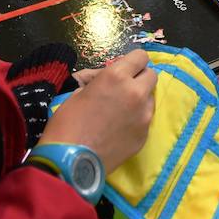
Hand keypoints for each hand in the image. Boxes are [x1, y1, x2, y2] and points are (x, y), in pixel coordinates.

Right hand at [39, 49, 156, 172]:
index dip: (133, 62)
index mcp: (117, 77)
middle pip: (152, 76)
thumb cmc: (67, 122)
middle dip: (140, 78)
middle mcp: (136, 92)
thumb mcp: (78, 91)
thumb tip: (106, 76)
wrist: (71, 161)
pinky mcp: (144, 135)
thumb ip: (99, 80)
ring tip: (121, 112)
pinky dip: (136, 120)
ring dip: (140, 99)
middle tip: (124, 89)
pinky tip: (119, 129)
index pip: (140, 57)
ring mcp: (143, 116)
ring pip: (150, 98)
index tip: (125, 69)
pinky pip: (145, 120)